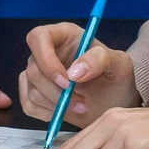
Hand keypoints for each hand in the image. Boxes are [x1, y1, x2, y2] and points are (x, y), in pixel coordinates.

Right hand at [16, 23, 140, 123]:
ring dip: (56, 104)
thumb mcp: (119, 64)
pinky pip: (29, 104)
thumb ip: (100, 59)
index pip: (39, 37)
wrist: (114, 105)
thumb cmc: (117, 80)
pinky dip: (47, 113)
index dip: (46, 59)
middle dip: (56, 91)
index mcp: (65, 35)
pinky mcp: (34, 93)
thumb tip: (74, 72)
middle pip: (33, 69)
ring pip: (31, 89)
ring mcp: (39, 73)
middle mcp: (48, 52)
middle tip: (81, 101)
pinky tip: (65, 111)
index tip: (66, 81)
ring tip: (80, 106)